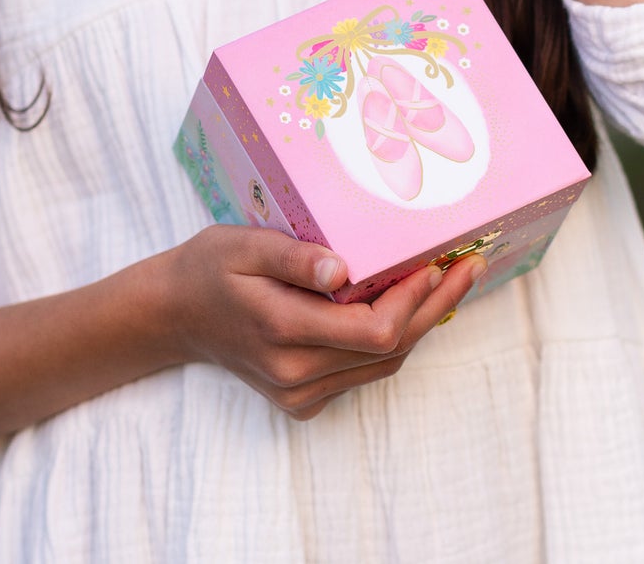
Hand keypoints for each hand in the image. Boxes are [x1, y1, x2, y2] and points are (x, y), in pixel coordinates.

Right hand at [162, 225, 483, 420]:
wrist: (173, 315)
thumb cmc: (210, 268)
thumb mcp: (244, 245)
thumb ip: (294, 256)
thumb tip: (343, 267)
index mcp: (283, 330)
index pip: (374, 329)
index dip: (415, 299)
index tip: (439, 261)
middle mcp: (295, 373)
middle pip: (389, 350)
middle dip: (435, 307)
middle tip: (470, 267)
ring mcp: (298, 392)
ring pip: (382, 365)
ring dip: (421, 324)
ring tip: (452, 282)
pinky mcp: (301, 399)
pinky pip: (362, 373)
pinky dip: (391, 341)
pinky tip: (410, 306)